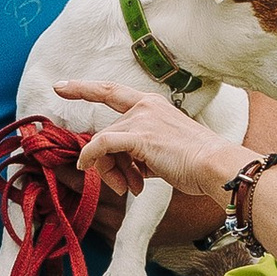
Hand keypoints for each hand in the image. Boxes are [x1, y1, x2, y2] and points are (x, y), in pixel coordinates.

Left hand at [55, 79, 238, 203]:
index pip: (111, 91)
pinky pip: (102, 145)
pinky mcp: (140, 137)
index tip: (61, 87)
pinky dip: (92, 158)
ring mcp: (142, 120)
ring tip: (129, 187)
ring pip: (104, 143)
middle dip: (105, 162)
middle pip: (105, 132)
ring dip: (109, 170)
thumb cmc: (194, 164)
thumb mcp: (162, 151)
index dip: (84, 88)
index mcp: (152, 105)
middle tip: (120, 185)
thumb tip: (120, 168)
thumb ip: (139, 153)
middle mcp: (145, 107)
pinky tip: (89, 168)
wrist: (215, 166)